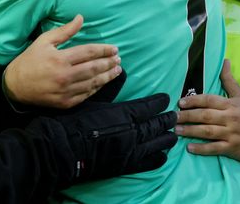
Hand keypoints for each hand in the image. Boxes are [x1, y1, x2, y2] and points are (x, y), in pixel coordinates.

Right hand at [5, 15, 121, 108]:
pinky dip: (97, 88)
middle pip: (94, 68)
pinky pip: (86, 95)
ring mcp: (66, 91)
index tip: (114, 48)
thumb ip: (65, 30)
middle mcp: (65, 76)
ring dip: (107, 76)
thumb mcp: (44, 40)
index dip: (104, 50)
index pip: (89, 52)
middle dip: (109, 63)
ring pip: (93, 83)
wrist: (15, 85)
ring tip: (117, 70)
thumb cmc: (30, 60)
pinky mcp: (66, 103)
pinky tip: (103, 83)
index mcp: (61, 58)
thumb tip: (80, 18)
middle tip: (118, 59)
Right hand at [50, 93, 176, 184]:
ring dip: (166, 138)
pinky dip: (158, 158)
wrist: (65, 149)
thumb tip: (122, 73)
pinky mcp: (127, 165)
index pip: (148, 106)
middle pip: (156, 124)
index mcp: (125, 114)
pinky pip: (148, 162)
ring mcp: (132, 150)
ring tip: (173, 134)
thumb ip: (110, 89)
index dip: (159, 102)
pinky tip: (163, 156)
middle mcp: (133, 132)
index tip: (166, 99)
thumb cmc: (76, 122)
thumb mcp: (92, 100)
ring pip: (156, 143)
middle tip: (174, 115)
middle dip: (166, 119)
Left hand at [175, 59, 239, 160]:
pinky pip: (215, 148)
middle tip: (173, 117)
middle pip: (205, 116)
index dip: (194, 100)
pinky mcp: (231, 148)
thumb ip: (229, 80)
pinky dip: (202, 148)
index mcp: (230, 105)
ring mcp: (230, 134)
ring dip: (191, 131)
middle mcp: (229, 118)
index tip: (180, 102)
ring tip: (176, 130)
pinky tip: (189, 148)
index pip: (209, 100)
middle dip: (188, 116)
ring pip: (208, 131)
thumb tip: (225, 60)